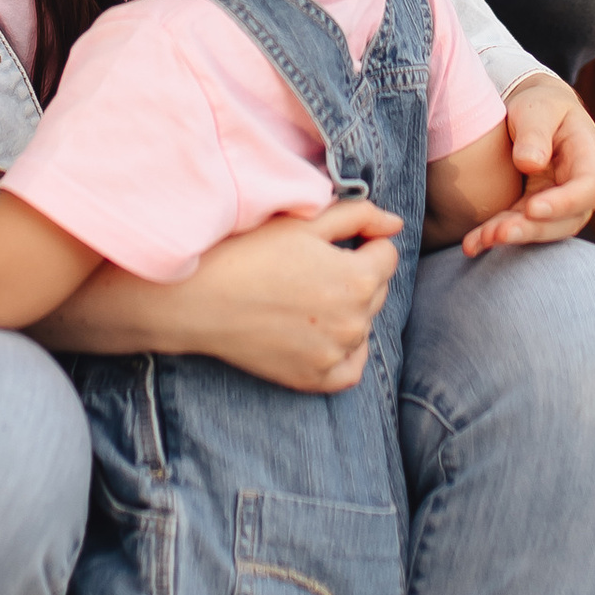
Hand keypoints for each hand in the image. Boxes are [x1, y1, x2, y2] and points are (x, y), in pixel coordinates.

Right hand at [62, 197, 399, 391]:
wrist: (198, 298)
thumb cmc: (248, 250)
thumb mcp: (304, 220)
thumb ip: (358, 215)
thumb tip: (396, 225)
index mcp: (358, 278)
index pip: (386, 254)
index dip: (361, 242)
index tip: (328, 242)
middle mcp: (356, 321)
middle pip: (376, 290)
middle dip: (355, 275)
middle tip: (309, 267)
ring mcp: (335, 354)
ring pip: (363, 326)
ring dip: (347, 310)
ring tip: (303, 297)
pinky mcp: (314, 379)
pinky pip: (350, 368)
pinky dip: (344, 352)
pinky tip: (319, 334)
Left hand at [459, 73, 594, 256]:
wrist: (533, 114)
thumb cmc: (540, 106)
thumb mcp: (537, 108)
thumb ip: (535, 132)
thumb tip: (531, 163)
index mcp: (589, 156)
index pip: (589, 187)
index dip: (565, 203)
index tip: (533, 208)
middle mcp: (580, 187)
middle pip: (567, 219)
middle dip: (532, 230)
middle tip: (499, 234)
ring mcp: (559, 202)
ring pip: (543, 230)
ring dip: (512, 237)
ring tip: (479, 240)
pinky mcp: (535, 210)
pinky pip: (520, 227)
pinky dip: (496, 235)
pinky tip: (472, 244)